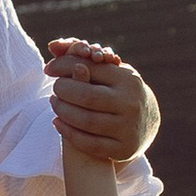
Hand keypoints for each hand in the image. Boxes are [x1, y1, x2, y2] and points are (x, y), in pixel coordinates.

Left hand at [45, 38, 157, 163]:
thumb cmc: (118, 91)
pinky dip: (68, 133)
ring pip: (87, 121)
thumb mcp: (109, 73)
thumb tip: (53, 46)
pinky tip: (57, 124)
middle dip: (63, 91)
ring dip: (63, 112)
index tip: (49, 68)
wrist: (146, 123)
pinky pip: (89, 144)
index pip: (90, 68)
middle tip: (54, 89)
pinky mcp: (123, 149)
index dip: (64, 67)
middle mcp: (131, 103)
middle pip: (87, 96)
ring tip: (54, 104)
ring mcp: (128, 128)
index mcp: (128, 79)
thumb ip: (81, 59)